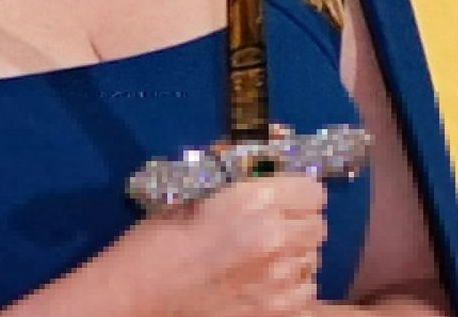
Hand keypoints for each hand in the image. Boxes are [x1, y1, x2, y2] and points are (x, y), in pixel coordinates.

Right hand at [86, 176, 326, 316]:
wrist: (140, 291)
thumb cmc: (158, 238)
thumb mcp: (195, 191)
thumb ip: (238, 176)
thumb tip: (270, 157)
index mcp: (256, 201)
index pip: (312, 189)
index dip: (297, 190)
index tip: (283, 195)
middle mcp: (276, 239)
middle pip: (317, 224)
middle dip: (298, 221)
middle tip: (273, 224)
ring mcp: (280, 280)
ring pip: (312, 259)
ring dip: (294, 253)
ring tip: (263, 255)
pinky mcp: (278, 310)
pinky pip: (305, 290)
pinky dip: (290, 285)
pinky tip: (263, 280)